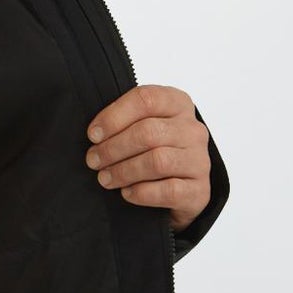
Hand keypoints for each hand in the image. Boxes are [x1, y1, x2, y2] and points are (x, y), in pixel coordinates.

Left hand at [84, 84, 212, 233]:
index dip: (114, 117)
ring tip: (105, 178)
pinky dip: (141, 192)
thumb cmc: (153, 152)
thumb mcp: (141, 127)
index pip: (146, 99)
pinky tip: (127, 192)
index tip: (93, 135)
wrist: (181, 190)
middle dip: (113, 148)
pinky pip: (168, 190)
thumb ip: (124, 122)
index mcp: (177, 104)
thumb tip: (95, 134)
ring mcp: (199, 160)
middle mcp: (193, 130)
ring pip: (157, 161)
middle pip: (148, 132)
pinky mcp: (198, 190)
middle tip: (94, 161)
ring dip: (123, 171)